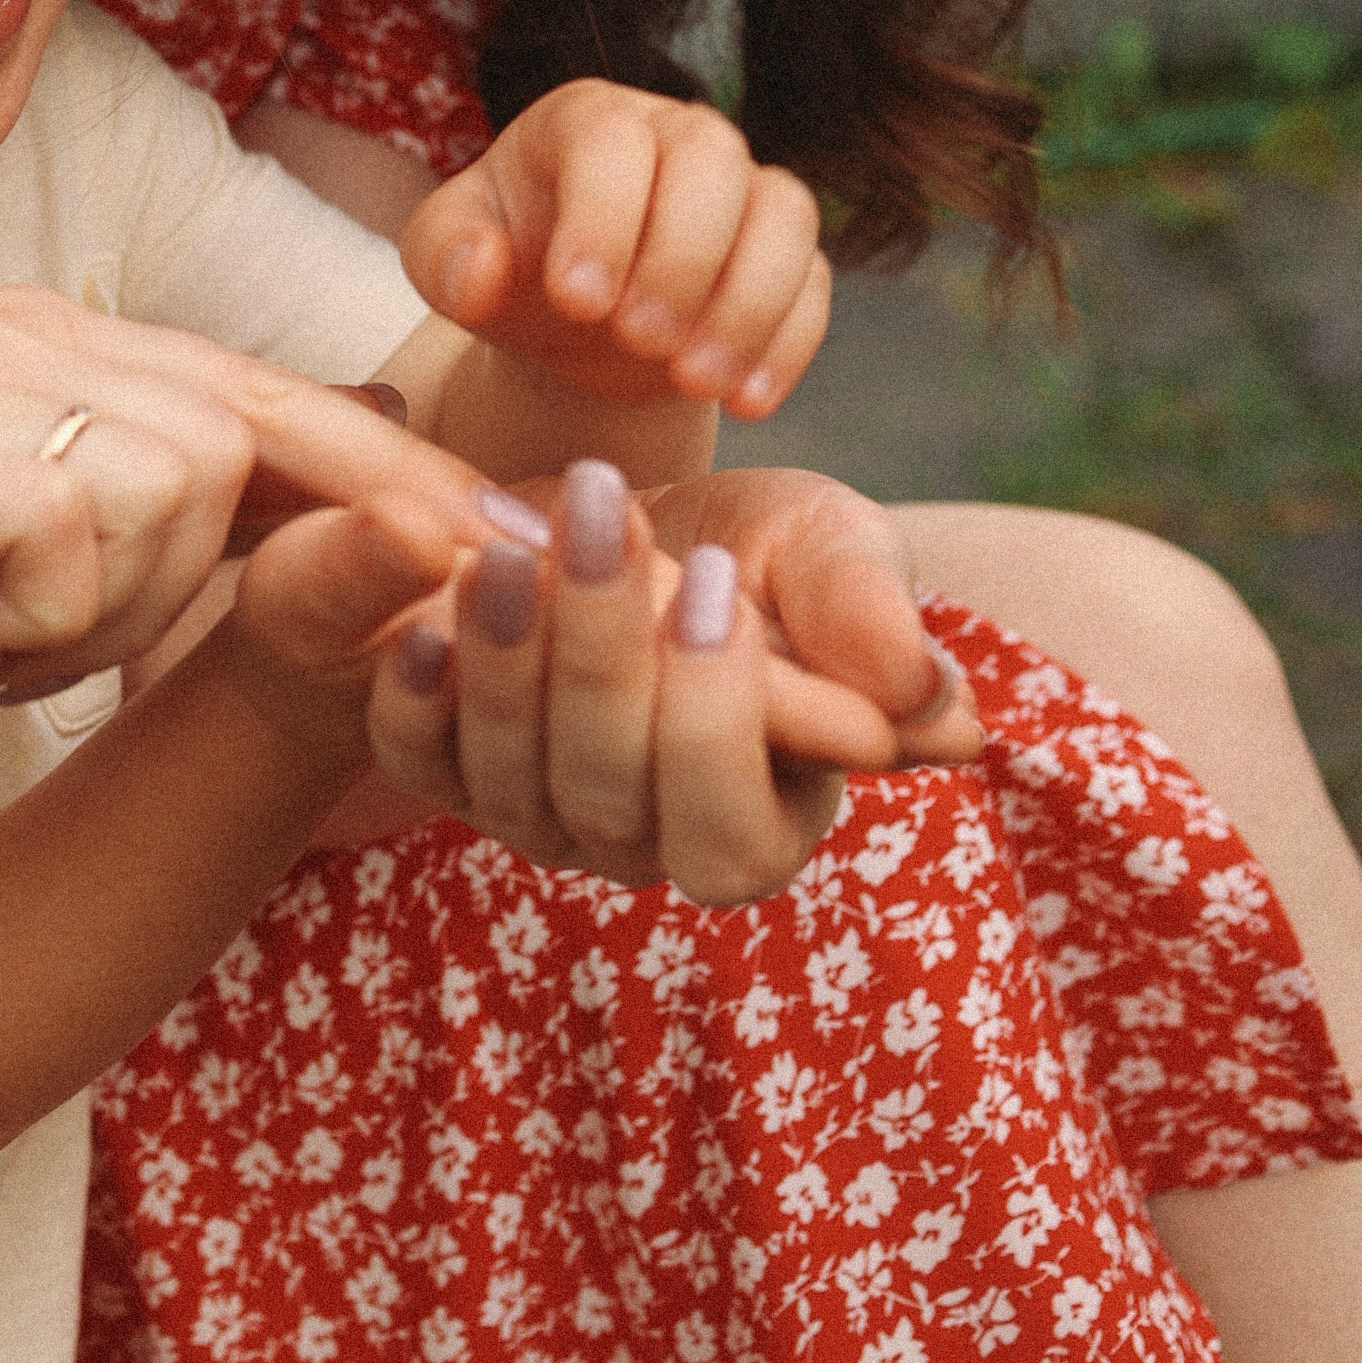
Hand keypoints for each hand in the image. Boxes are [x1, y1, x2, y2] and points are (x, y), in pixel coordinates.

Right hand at [0, 289, 495, 822]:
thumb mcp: (83, 578)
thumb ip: (217, 503)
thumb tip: (386, 421)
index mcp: (60, 342)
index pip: (269, 396)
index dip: (386, 480)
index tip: (495, 550)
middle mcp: (5, 327)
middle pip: (233, 447)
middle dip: (178, 585)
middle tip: (42, 631)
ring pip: (165, 486)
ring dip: (98, 609)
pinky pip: (62, 533)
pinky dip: (27, 619)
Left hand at [365, 461, 964, 904]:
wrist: (642, 518)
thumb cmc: (763, 550)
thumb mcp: (831, 553)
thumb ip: (872, 621)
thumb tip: (947, 724)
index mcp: (762, 825)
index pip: (730, 832)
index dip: (715, 720)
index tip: (715, 587)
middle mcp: (644, 848)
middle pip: (610, 797)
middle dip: (601, 653)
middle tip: (605, 514)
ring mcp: (540, 819)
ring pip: (509, 779)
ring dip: (505, 660)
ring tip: (508, 542)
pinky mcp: (454, 768)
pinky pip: (419, 763)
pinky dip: (414, 698)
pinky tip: (420, 620)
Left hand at [399, 79, 828, 419]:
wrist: (567, 317)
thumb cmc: (503, 268)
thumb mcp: (447, 260)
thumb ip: (444, 256)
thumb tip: (479, 270)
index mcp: (587, 121)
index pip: (612, 140)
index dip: (602, 217)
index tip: (576, 301)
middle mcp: (677, 136)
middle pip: (712, 160)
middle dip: (682, 256)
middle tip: (640, 340)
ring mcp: (742, 192)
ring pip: (783, 213)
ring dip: (748, 301)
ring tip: (694, 381)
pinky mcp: (785, 256)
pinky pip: (813, 282)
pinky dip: (788, 342)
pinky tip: (747, 401)